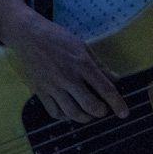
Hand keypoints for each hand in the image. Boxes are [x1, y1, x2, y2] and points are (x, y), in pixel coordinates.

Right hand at [0, 0, 127, 122]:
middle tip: (103, 110)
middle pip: (90, 105)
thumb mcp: (83, 46)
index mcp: (82, 64)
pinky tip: (70, 112)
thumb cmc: (58, 38)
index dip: (117, 103)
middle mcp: (69, 78)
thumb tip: (116, 80)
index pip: (105, 88)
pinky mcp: (40, 92)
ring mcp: (53, 87)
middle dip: (101, 112)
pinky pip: (55, 113)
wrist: (28, 35)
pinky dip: (65, 117)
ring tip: (88, 113)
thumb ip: (99, 65)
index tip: (124, 114)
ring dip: (85, 118)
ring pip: (72, 113)